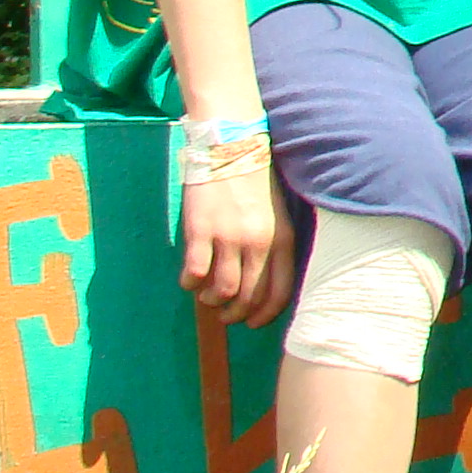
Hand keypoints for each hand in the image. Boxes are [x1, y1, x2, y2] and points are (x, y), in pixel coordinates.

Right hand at [181, 169, 293, 327]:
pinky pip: (194, 273)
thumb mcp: (278, 216)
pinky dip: (190, 284)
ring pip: (221, 290)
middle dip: (235, 314)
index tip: (252, 323)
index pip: (279, 293)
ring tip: (207, 296)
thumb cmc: (255, 184)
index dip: (264, 315)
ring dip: (212, 300)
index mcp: (282, 240)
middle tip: (225, 315)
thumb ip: (273, 248)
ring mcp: (229, 238)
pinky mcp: (201, 231)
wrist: (232, 148)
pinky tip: (189, 280)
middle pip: (248, 297)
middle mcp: (258, 243)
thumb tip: (260, 285)